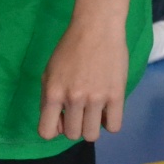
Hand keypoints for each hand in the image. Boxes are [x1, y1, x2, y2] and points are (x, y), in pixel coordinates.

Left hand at [38, 18, 129, 141]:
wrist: (96, 28)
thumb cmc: (69, 49)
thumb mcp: (49, 72)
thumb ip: (48, 99)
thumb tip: (57, 124)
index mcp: (53, 93)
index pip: (46, 132)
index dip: (53, 130)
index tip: (60, 119)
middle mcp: (73, 98)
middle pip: (73, 135)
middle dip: (74, 126)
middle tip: (79, 110)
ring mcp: (96, 98)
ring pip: (92, 135)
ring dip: (91, 126)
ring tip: (93, 111)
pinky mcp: (116, 95)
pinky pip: (114, 127)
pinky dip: (109, 122)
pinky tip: (106, 110)